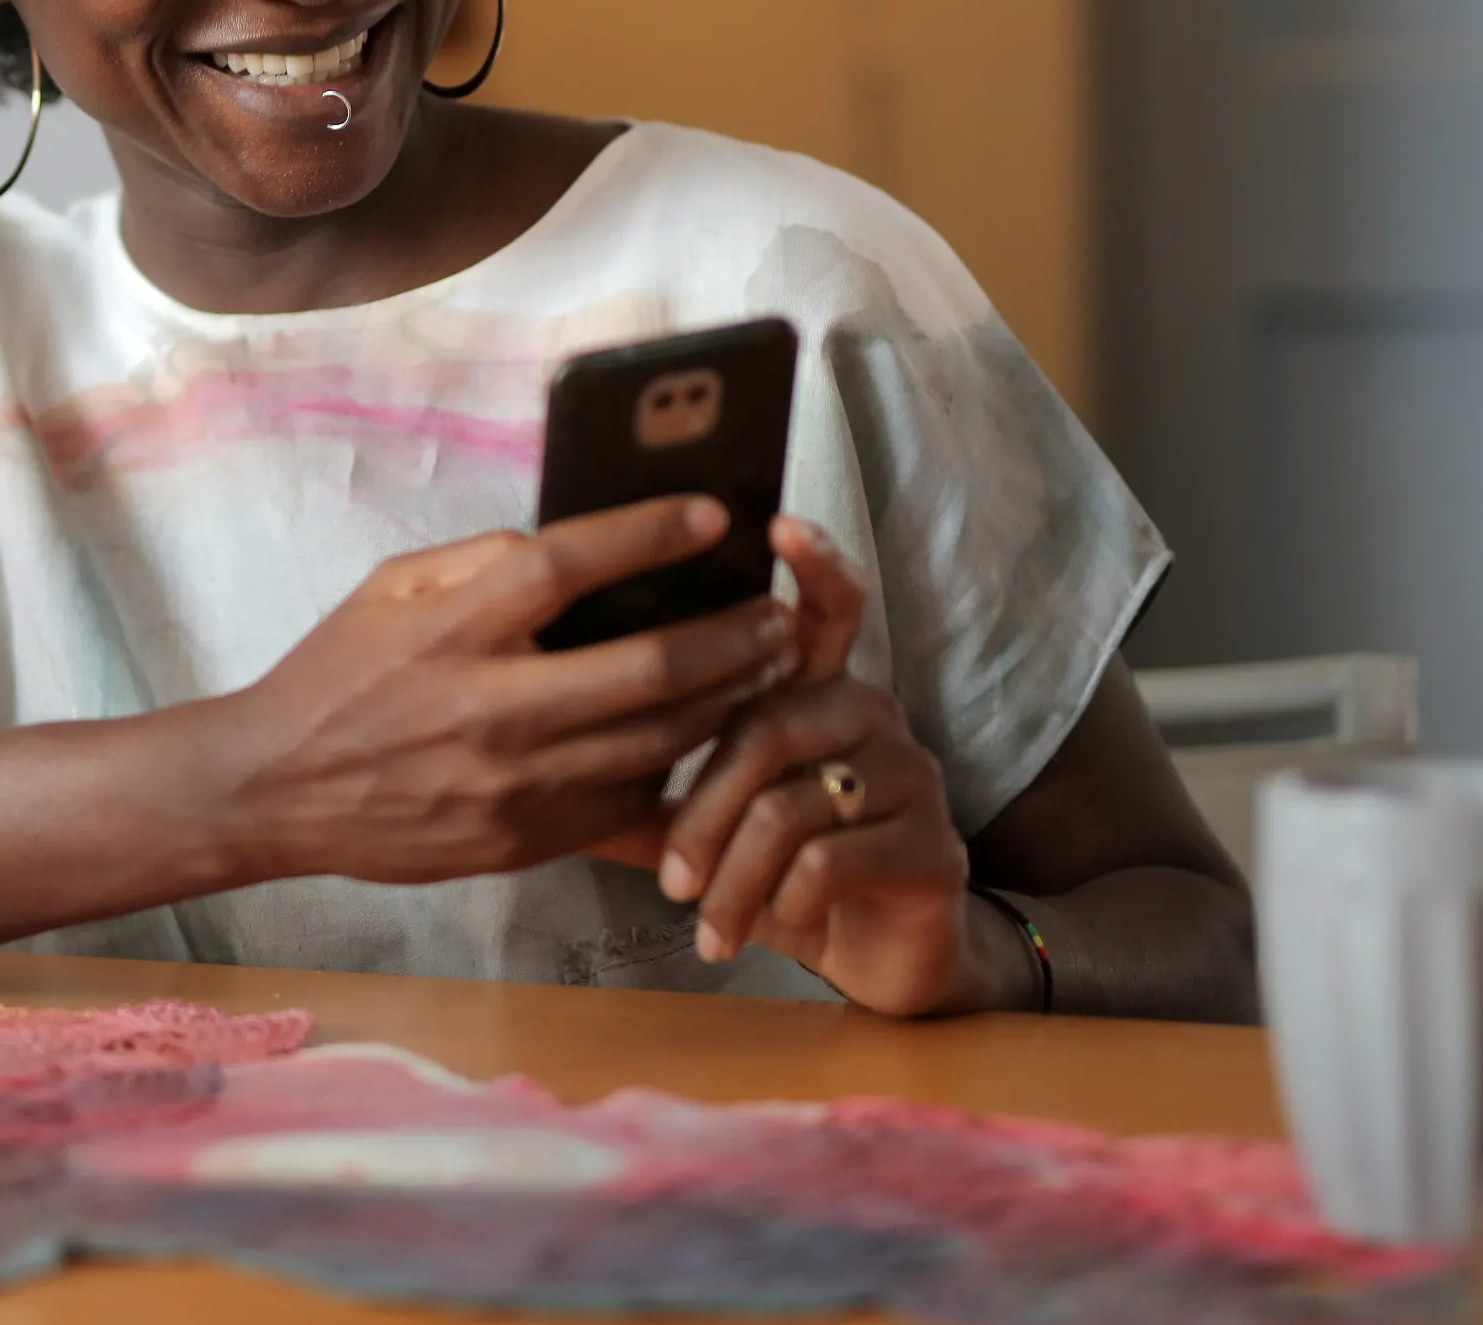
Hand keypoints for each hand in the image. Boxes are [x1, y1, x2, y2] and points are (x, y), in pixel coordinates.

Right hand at [210, 496, 802, 888]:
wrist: (275, 791)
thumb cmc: (337, 675)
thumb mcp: (390, 589)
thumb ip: (481, 562)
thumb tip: (571, 545)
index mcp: (452, 631)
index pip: (568, 567)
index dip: (648, 534)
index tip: (710, 513)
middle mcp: (489, 709)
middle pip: (645, 669)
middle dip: (727, 637)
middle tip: (774, 613)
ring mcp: (511, 785)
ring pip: (654, 742)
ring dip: (722, 701)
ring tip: (761, 666)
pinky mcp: (522, 841)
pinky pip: (624, 798)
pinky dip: (672, 763)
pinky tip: (697, 732)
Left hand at [606, 516, 994, 1014]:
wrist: (876, 959)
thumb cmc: (779, 873)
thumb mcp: (709, 821)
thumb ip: (650, 774)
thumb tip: (550, 733)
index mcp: (815, 690)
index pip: (822, 608)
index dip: (810, 563)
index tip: (775, 522)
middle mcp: (870, 713)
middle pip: (768, 725)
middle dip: (704, 811)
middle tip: (672, 880)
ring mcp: (911, 775)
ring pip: (790, 806)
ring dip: (734, 876)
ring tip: (708, 921)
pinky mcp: (932, 846)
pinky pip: (828, 861)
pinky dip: (781, 903)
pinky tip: (771, 924)